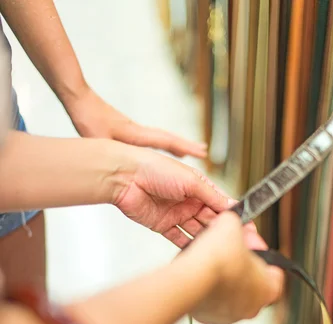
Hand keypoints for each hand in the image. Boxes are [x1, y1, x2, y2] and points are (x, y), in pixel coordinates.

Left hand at [66, 86, 207, 158]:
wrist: (80, 101)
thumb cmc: (88, 121)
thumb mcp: (101, 140)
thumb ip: (113, 151)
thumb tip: (121, 164)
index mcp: (136, 135)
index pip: (166, 141)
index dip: (184, 147)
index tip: (202, 152)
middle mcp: (139, 131)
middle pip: (169, 139)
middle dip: (187, 146)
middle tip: (204, 152)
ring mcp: (135, 131)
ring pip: (161, 139)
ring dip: (177, 145)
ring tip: (190, 153)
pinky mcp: (128, 131)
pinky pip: (152, 140)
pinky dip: (163, 146)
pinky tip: (162, 151)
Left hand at [112, 147, 262, 247]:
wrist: (124, 176)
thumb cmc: (154, 168)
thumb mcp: (191, 180)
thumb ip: (212, 196)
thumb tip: (232, 207)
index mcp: (199, 186)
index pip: (223, 204)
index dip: (236, 218)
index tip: (250, 230)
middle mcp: (189, 200)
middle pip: (213, 221)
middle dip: (227, 234)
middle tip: (243, 247)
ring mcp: (176, 214)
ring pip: (198, 231)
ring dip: (210, 241)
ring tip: (223, 252)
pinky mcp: (162, 225)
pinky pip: (179, 238)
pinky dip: (189, 246)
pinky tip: (201, 254)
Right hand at [184, 212, 283, 323]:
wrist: (192, 277)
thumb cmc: (218, 259)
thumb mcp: (231, 226)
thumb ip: (234, 224)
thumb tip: (228, 222)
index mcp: (269, 288)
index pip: (273, 267)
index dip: (258, 248)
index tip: (247, 240)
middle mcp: (252, 307)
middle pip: (250, 280)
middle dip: (239, 262)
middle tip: (228, 248)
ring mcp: (229, 316)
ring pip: (229, 292)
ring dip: (223, 276)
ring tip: (210, 260)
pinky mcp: (208, 317)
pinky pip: (210, 300)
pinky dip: (206, 288)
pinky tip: (200, 273)